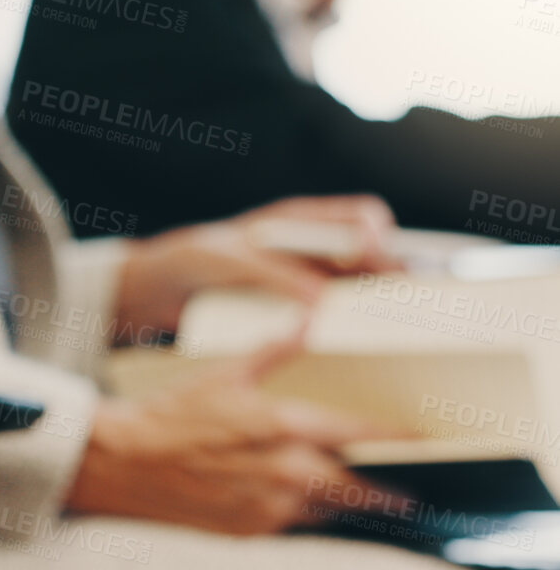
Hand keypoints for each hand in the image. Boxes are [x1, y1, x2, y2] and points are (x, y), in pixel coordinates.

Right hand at [66, 339, 404, 534]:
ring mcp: (267, 506)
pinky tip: (301, 505)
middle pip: (355, 487)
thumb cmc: (168, 415)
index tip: (422, 441)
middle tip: (405, 491)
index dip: (396, 439)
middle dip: (382, 489)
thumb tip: (307, 321)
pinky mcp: (247, 529)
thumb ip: (273, 352)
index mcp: (282, 427)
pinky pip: (291, 525)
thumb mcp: (223, 374)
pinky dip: (301, 514)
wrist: (122, 463)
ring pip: (325, 510)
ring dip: (342, 504)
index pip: (359, 434)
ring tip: (359, 499)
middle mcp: (283, 472)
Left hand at [114, 195, 399, 338]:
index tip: (384, 263)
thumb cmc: (192, 259)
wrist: (158, 289)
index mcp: (301, 221)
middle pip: (370, 259)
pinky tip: (355, 351)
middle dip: (395, 278)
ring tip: (396, 333)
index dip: (381, 238)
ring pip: (357, 291)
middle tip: (412, 306)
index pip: (360, 219)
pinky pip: (330, 318)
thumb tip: (321, 302)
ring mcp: (304, 280)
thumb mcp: (231, 261)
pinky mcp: (291, 311)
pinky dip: (345, 330)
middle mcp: (311, 249)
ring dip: (374, 309)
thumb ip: (275, 275)